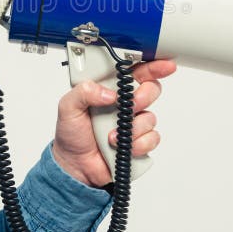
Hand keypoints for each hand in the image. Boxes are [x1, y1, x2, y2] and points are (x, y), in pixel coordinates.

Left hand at [51, 59, 176, 187]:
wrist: (76, 166)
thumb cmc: (71, 135)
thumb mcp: (68, 107)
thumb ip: (83, 91)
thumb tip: (108, 93)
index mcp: (110, 89)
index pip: (134, 71)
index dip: (152, 65)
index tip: (164, 65)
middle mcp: (125, 104)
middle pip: (151, 90)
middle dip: (143, 96)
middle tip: (130, 105)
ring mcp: (133, 123)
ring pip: (151, 117)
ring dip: (133, 128)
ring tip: (112, 135)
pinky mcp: (139, 142)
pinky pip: (152, 138)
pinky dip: (137, 144)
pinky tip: (120, 146)